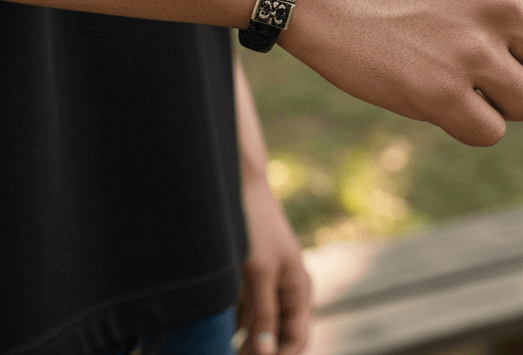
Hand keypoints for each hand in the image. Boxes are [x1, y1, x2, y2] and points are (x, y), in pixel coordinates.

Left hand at [236, 176, 312, 354]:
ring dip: (248, 340)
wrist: (242, 185)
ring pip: (264, 324)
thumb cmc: (255, 225)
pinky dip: (239, 323)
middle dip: (262, 352)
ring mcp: (273, 281)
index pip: (297, 341)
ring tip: (224, 351)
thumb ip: (264, 314)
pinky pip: (251, 309)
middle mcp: (290, 288)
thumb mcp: (259, 273)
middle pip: (281, 335)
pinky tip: (222, 333)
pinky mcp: (255, 274)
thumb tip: (268, 354)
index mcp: (300, 288)